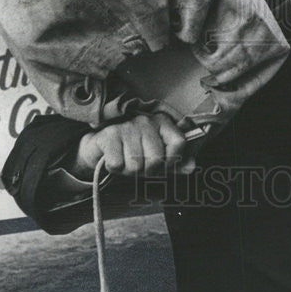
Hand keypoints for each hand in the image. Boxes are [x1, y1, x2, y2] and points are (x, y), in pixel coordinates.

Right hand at [72, 112, 196, 179]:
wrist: (99, 146)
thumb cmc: (131, 150)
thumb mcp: (155, 155)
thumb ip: (174, 162)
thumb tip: (191, 167)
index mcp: (162, 122)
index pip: (179, 143)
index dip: (172, 161)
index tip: (162, 165)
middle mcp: (146, 121)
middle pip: (156, 159)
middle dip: (146, 170)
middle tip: (138, 165)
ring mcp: (127, 126)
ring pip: (136, 165)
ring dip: (129, 171)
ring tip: (125, 161)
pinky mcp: (109, 135)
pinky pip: (118, 165)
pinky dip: (115, 169)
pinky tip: (113, 159)